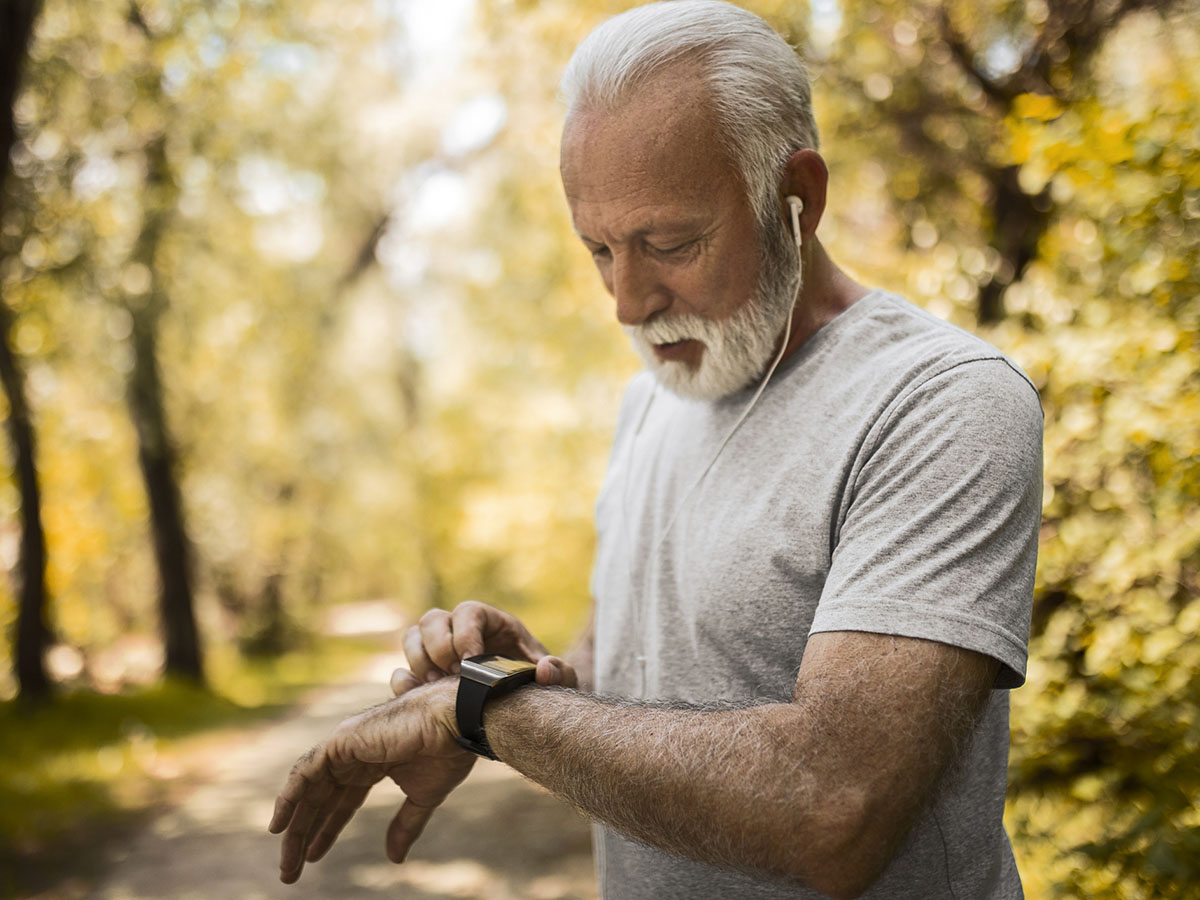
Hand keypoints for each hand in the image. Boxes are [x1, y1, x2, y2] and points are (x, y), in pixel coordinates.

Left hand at [267, 678, 471, 883]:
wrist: (455, 723)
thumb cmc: (446, 751)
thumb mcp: (424, 798)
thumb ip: (405, 825)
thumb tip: (394, 859)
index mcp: (375, 762)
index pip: (342, 801)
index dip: (328, 829)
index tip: (312, 858)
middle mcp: (355, 754)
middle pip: (321, 799)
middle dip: (305, 834)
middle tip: (290, 871)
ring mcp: (346, 745)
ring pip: (309, 790)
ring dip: (294, 826)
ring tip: (286, 862)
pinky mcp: (342, 741)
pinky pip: (306, 772)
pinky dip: (289, 797)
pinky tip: (279, 825)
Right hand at [400, 600, 576, 688]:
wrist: (522, 711)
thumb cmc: (539, 688)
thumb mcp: (557, 680)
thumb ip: (561, 673)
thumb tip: (545, 669)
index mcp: (492, 624)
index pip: (469, 612)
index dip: (464, 632)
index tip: (469, 663)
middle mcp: (461, 631)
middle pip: (434, 619)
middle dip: (438, 646)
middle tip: (451, 676)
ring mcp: (439, 651)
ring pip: (413, 636)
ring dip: (419, 660)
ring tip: (436, 686)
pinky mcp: (424, 675)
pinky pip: (401, 669)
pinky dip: (405, 681)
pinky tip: (422, 697)